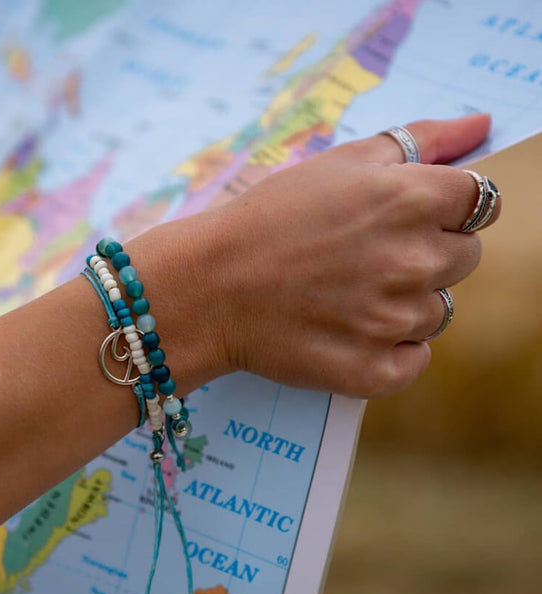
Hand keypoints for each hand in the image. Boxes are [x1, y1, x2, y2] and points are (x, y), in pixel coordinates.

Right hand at [206, 114, 497, 397]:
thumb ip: (421, 140)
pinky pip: (413, 359)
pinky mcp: (374, 369)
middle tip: (365, 259)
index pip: (481, 204)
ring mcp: (395, 321)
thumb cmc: (268, 219)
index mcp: (413, 199)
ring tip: (345, 297)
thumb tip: (480, 127)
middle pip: (464, 259)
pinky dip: (390, 351)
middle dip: (426, 255)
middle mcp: (414, 260)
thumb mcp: (341, 162)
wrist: (209, 288)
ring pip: (436, 312)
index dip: (444, 210)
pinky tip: (348, 332)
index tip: (406, 220)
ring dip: (402, 304)